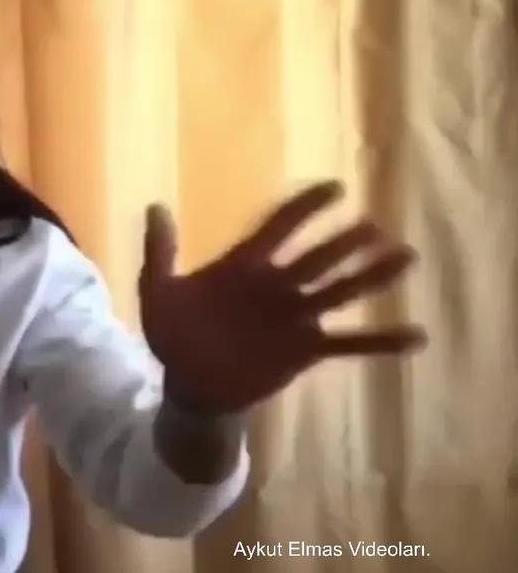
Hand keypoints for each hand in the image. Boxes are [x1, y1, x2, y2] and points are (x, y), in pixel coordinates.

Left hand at [138, 181, 425, 413]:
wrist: (188, 383)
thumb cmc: (172, 334)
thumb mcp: (157, 292)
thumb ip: (159, 253)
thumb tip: (155, 205)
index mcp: (244, 265)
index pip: (280, 226)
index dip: (306, 207)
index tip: (336, 188)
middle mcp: (277, 285)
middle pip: (317, 258)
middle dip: (344, 243)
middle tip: (374, 227)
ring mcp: (295, 317)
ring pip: (339, 291)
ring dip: (370, 277)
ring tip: (405, 258)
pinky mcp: (306, 350)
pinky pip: (348, 343)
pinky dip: (380, 340)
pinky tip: (416, 335)